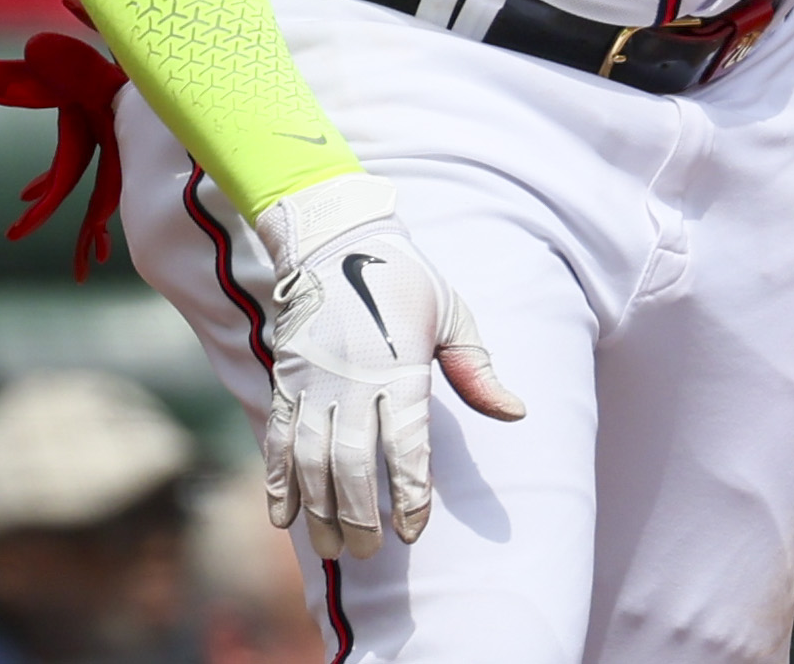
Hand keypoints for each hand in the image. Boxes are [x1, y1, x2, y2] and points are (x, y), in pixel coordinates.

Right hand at [252, 172, 525, 560]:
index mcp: (400, 367)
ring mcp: (313, 384)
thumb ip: (477, 369)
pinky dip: (277, 481)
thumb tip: (515, 412)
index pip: (406, 445)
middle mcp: (352, 381)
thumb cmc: (404, 279)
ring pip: (311, 461)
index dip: (409, 492)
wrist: (335, 240)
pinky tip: (282, 517)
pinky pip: (278, 440)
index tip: (413, 527)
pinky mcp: (286, 382)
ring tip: (332, 550)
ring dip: (318, 510)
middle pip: (353, 465)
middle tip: (370, 552)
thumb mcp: (452, 313)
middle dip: (360, 516)